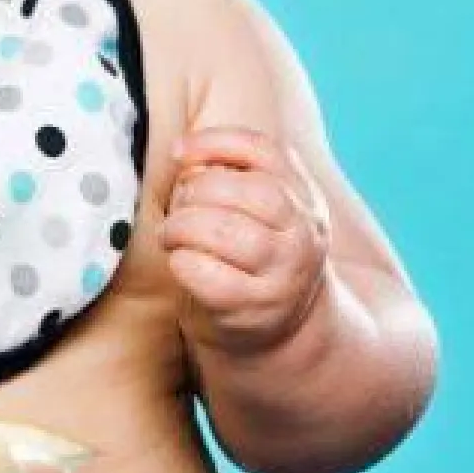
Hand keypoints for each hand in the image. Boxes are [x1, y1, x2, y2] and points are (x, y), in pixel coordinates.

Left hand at [159, 126, 330, 355]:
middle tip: (176, 206)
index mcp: (303, 197)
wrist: (279, 330)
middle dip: (198, 191)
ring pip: (230, 233)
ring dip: (184, 227)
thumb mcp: (258, 211)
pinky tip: (179, 261)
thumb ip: (231, 176)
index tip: (178, 152)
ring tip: (170, 234)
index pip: (265, 151)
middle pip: (252, 191)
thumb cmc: (250, 256)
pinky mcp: (256, 311)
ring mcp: (284, 275)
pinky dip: (185, 263)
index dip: (215, 142)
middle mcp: (302, 234)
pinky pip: (213, 279)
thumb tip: (184, 157)